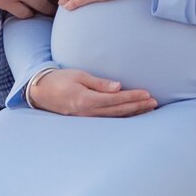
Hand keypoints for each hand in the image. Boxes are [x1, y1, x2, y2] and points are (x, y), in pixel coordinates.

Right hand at [28, 68, 157, 117]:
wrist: (40, 92)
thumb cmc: (59, 80)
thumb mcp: (79, 76)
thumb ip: (100, 83)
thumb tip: (118, 87)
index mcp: (86, 100)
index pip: (116, 99)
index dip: (133, 96)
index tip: (147, 94)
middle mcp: (88, 112)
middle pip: (118, 111)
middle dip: (138, 106)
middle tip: (154, 102)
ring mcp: (86, 119)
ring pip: (115, 118)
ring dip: (133, 113)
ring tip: (148, 109)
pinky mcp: (85, 120)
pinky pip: (107, 120)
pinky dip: (122, 117)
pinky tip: (132, 115)